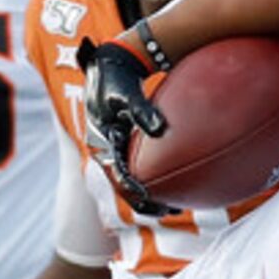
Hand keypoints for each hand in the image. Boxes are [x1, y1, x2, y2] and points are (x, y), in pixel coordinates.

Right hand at [78, 36, 177, 218]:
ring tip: (173, 208)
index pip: (118, 173)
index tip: (151, 198)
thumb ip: (142, 110)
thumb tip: (161, 129)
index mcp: (104, 142)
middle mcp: (106, 151)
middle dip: (145, 202)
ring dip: (149, 195)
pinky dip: (151, 179)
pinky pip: (135, 168)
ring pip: (129, 181)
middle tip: (169, 211)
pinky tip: (173, 183)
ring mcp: (113, 150)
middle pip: (123, 186)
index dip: (134, 189)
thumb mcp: (127, 93)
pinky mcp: (121, 146)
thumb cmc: (117, 79)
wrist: (107, 67)